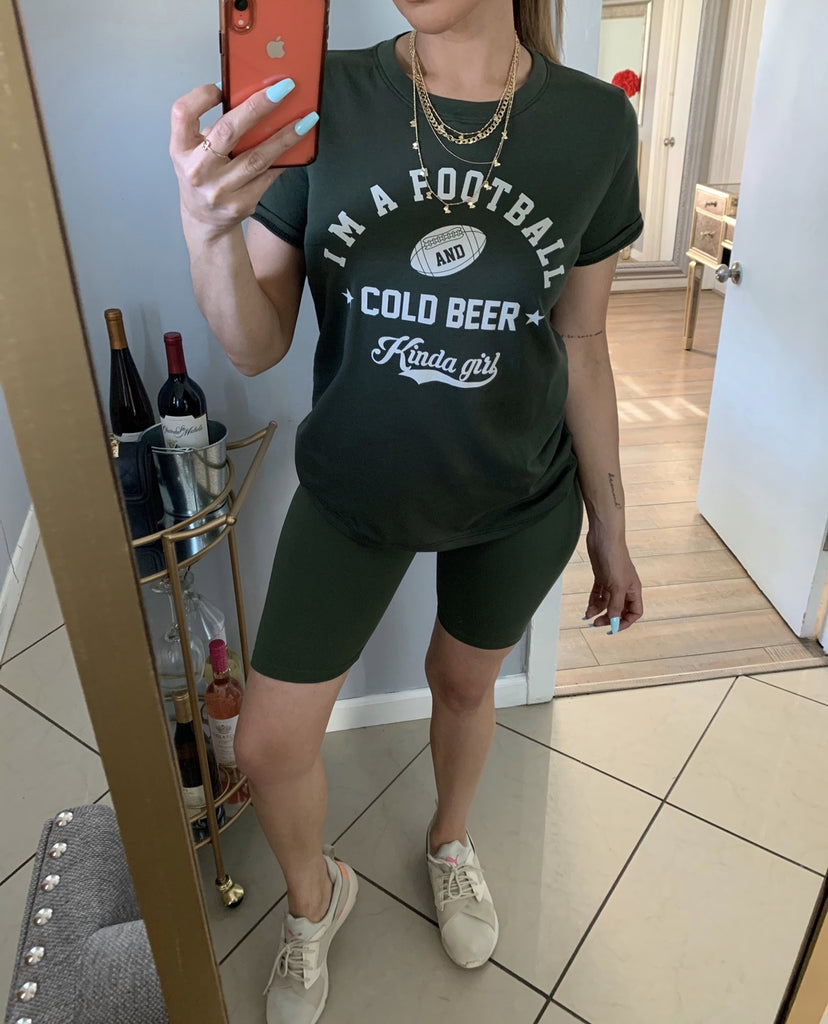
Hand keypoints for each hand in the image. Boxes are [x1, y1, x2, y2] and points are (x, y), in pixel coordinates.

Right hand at [169, 83, 312, 241]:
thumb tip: (252, 99)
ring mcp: (220, 190)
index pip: (183, 112)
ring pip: (257, 158)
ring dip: (284, 136)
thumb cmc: (203, 175)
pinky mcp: (241, 204)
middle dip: (257, 106)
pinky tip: (300, 145)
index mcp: (180, 149)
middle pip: (227, 131)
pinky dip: (285, 158)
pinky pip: (268, 176)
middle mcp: (197, 170)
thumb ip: (214, 127)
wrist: (205, 220)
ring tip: (305, 120)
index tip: (222, 86)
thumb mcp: (194, 149)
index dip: (202, 95)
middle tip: (282, 89)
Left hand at [583, 527, 642, 631]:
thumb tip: (615, 622)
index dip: (625, 622)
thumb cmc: (614, 558)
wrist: (603, 537)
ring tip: (588, 616)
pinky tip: (587, 608)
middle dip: (609, 618)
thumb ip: (616, 605)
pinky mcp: (601, 576)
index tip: (612, 628)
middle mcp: (624, 587)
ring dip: (598, 610)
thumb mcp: (617, 586)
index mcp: (633, 590)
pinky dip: (593, 601)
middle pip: (619, 609)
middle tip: (596, 624)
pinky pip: (598, 593)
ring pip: (607, 602)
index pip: (634, 612)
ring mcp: (612, 582)